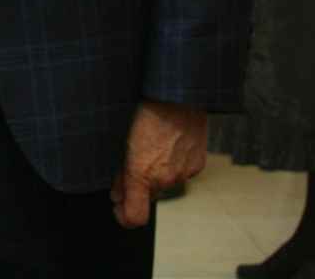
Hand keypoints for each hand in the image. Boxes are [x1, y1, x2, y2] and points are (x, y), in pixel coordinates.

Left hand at [111, 99, 206, 227]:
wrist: (177, 96)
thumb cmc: (146, 113)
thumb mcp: (123, 142)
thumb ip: (121, 174)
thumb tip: (117, 196)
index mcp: (142, 174)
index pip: (135, 216)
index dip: (123, 217)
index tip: (117, 208)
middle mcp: (165, 179)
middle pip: (148, 195)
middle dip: (138, 184)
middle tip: (130, 161)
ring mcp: (184, 173)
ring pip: (165, 183)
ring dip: (157, 172)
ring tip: (152, 145)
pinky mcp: (197, 165)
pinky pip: (181, 172)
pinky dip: (173, 164)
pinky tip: (169, 144)